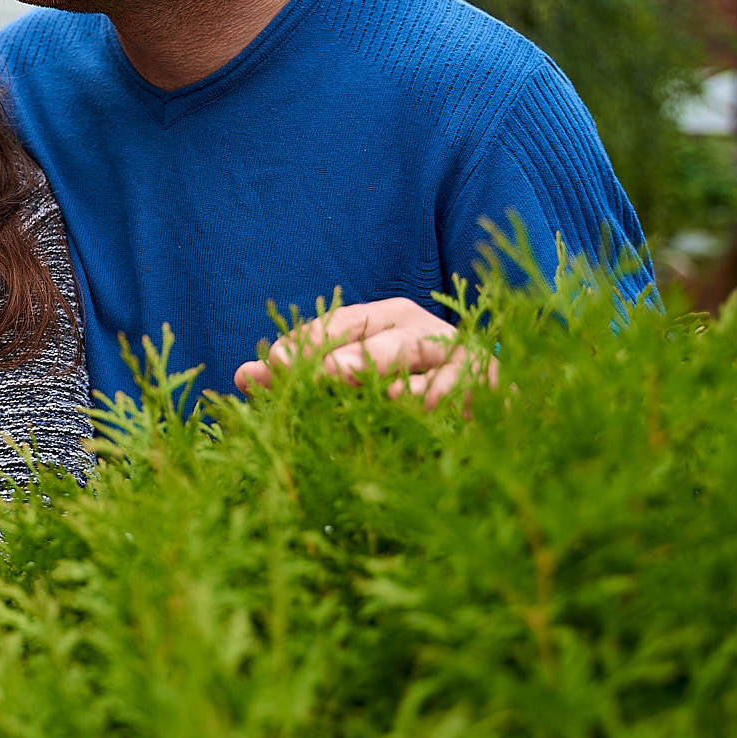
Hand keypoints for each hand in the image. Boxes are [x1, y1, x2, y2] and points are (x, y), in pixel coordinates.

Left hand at [232, 296, 497, 409]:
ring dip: (411, 388)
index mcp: (386, 318)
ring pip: (435, 370)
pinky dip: (451, 408)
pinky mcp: (494, 391)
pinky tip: (432, 419)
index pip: (342, 325)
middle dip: (360, 360)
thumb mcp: (352, 372)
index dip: (309, 344)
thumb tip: (242, 375)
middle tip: (329, 374)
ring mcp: (464, 361)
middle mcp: (425, 332)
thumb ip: (299, 374)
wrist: (485, 398)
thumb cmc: (403, 381)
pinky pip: (472, 398)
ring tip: (389, 398)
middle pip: (392, 344)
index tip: (275, 363)